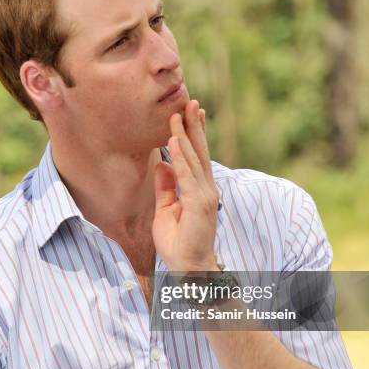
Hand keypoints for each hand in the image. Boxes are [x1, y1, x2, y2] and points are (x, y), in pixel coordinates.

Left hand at [152, 100, 219, 272]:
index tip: (189, 114)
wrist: (189, 267)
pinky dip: (180, 157)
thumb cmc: (179, 242)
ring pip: (194, 159)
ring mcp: (205, 195)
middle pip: (200, 152)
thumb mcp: (167, 209)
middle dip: (193, 126)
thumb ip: (166, 187)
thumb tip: (162, 164)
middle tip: (189, 102)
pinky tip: (174, 141)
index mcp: (200, 190)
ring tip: (178, 114)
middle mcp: (206, 189)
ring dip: (185, 135)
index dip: (193, 134)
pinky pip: (186, 176)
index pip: (197, 157)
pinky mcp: (198, 203)